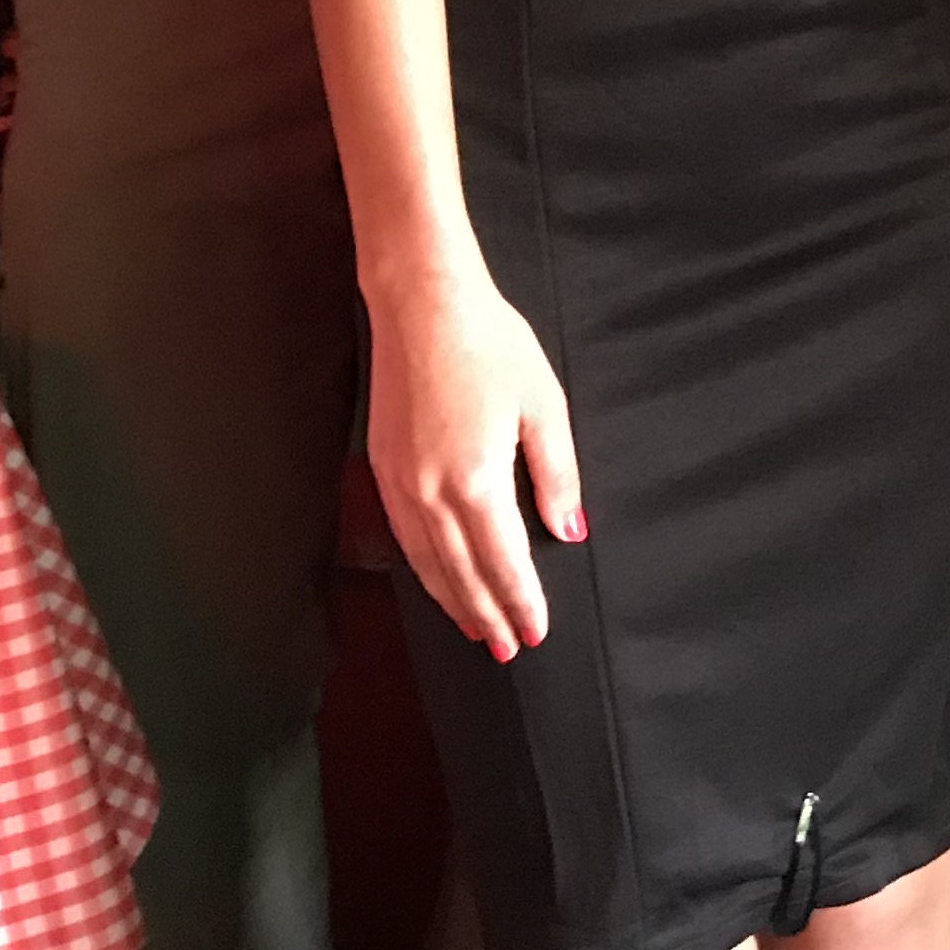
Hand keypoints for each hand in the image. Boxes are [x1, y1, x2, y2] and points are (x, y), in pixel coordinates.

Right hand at [366, 263, 582, 662]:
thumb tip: (568, 530)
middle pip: (460, 573)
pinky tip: (437, 577)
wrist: (422, 301)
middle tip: (507, 648)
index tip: (534, 633)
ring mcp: (398, 481)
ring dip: (452, 600)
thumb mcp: (543, 405)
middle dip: (486, 615)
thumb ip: (557, 474)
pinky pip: (403, 535)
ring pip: (426, 562)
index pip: (502, 562)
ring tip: (475, 627)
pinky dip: (423, 567)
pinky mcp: (380, 465)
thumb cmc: (490, 343)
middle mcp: (429, 492)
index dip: (520, 601)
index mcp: (475, 480)